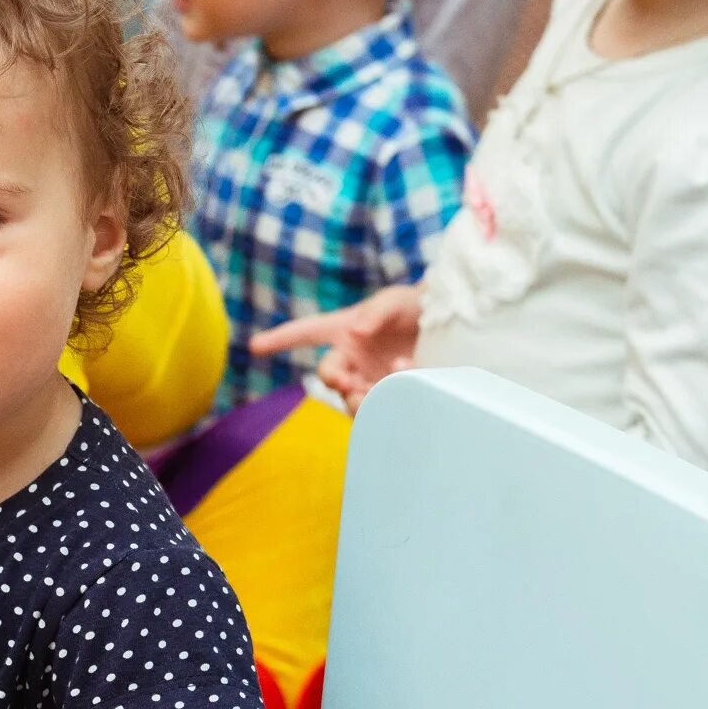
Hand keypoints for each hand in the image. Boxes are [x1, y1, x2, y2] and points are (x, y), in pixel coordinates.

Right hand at [249, 284, 423, 410]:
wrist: (453, 328)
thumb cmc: (415, 306)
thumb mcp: (396, 300)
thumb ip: (375, 311)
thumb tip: (356, 331)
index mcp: (343, 331)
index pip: (305, 333)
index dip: (280, 339)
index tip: (254, 346)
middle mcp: (351, 359)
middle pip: (328, 374)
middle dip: (333, 379)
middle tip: (347, 382)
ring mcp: (370, 380)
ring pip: (351, 398)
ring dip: (358, 397)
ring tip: (373, 392)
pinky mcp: (391, 397)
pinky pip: (379, 408)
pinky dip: (388, 402)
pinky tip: (405, 386)